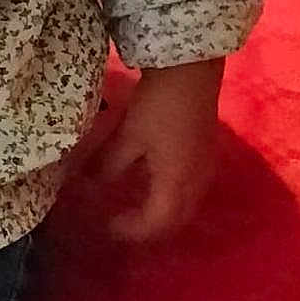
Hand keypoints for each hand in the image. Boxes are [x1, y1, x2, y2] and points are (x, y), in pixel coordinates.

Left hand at [91, 59, 222, 241]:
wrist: (191, 70)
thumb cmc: (158, 104)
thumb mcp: (129, 136)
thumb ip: (110, 165)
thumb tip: (91, 184)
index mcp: (177, 182)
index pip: (156, 222)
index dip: (133, 229)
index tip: (109, 227)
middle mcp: (197, 181)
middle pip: (177, 219)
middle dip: (150, 227)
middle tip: (124, 223)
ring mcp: (206, 166)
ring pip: (187, 204)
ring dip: (164, 212)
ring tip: (137, 207)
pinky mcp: (207, 151)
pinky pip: (192, 187)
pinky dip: (173, 195)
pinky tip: (155, 181)